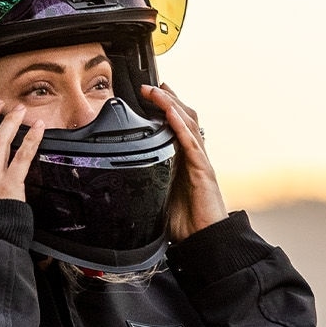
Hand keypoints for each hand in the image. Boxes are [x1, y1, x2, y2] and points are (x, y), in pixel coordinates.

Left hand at [144, 83, 227, 241]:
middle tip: (150, 85)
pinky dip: (181, 126)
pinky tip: (171, 114)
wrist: (204, 241)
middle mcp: (194, 157)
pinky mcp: (204, 171)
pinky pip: (192, 143)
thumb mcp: (157, 198)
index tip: (150, 92)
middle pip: (185, 118)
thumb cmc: (186, 224)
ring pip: (188, 124)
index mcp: (183, 162)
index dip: (166, 107)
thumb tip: (121, 183)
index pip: (176, 126)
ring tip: (158, 91)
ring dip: (172, 105)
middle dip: (168, 99)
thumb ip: (146, 184)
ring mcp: (200, 162)